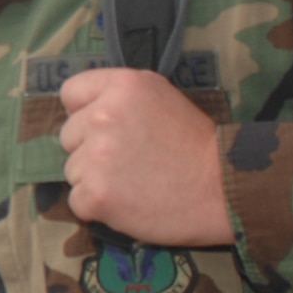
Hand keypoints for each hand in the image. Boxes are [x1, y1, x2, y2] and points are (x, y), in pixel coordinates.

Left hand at [58, 68, 232, 245]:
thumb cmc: (196, 145)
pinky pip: (77, 201)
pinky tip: (128, 202)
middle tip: (131, 160)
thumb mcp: (161, 98)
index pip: (70, 92)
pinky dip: (97, 207)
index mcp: (121, 86)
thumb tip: (84, 110)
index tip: (104, 128)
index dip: (84, 112)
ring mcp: (96, 155)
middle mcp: (103, 115)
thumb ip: (120, 98)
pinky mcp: (96, 193)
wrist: (224, 189)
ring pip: (72, 170)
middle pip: (68, 135)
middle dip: (90, 149)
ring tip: (134, 182)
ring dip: (95, 179)